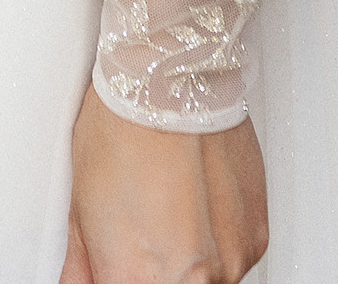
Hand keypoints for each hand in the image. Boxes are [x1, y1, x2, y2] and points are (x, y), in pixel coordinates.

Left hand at [60, 82, 267, 283]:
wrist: (171, 75)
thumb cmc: (122, 128)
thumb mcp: (81, 207)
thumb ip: (83, 268)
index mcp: (135, 280)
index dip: (116, 277)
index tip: (116, 263)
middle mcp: (191, 282)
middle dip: (151, 271)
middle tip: (140, 232)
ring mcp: (230, 262)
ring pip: (204, 279)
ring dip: (186, 259)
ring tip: (168, 207)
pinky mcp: (256, 238)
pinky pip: (232, 257)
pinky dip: (214, 239)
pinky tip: (193, 199)